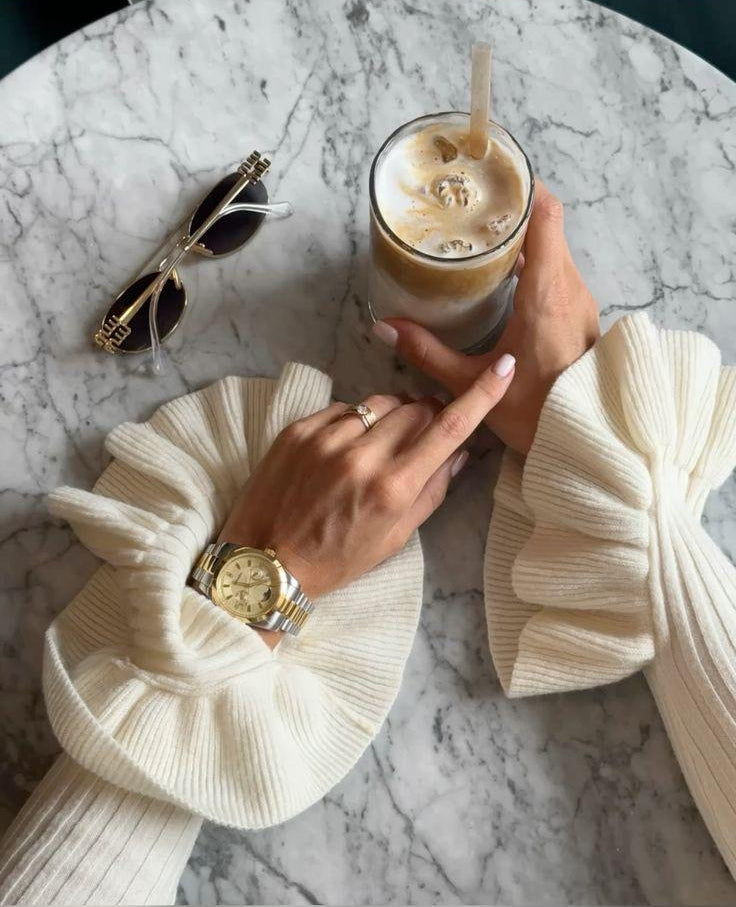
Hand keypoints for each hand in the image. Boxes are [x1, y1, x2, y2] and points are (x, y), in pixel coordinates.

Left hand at [218, 357, 515, 645]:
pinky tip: (347, 447)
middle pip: (416, 409)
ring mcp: (326, 439)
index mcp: (393, 488)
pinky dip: (354, 421)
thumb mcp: (394, 538)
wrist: (264, 562)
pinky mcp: (298, 430)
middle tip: (423, 433)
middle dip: (429, 415)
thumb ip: (432, 492)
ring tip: (380, 445)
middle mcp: (362, 457)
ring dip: (391, 416)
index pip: (449, 429)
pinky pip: (343, 409)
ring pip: (380, 403)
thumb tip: (461, 452)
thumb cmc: (336, 559)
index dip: (481, 395)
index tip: (504, 368)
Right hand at [372, 180, 599, 454]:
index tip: (491, 177)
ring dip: (523, 236)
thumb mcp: (473, 384)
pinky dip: (533, 260)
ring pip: (554, 248)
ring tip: (480, 236)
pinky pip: (558, 270)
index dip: (523, 186)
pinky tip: (502, 276)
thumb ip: (427, 353)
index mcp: (546, 293)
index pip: (546, 214)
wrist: (588, 443)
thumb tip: (386, 329)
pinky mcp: (581, 315)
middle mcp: (570, 287)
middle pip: (547, 225)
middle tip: (469, 208)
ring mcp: (580, 301)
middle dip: (511, 210)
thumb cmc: (537, 414)